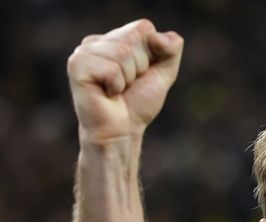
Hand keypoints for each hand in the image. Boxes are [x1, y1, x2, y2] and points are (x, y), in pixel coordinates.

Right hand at [67, 19, 183, 142]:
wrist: (122, 131)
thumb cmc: (138, 104)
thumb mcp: (163, 73)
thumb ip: (170, 50)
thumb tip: (158, 36)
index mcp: (114, 38)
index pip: (144, 28)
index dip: (151, 55)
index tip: (141, 74)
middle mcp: (96, 41)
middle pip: (133, 37)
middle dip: (140, 67)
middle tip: (128, 85)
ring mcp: (84, 52)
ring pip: (123, 52)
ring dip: (128, 78)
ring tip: (117, 90)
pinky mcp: (77, 65)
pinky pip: (111, 68)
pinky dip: (116, 85)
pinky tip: (106, 93)